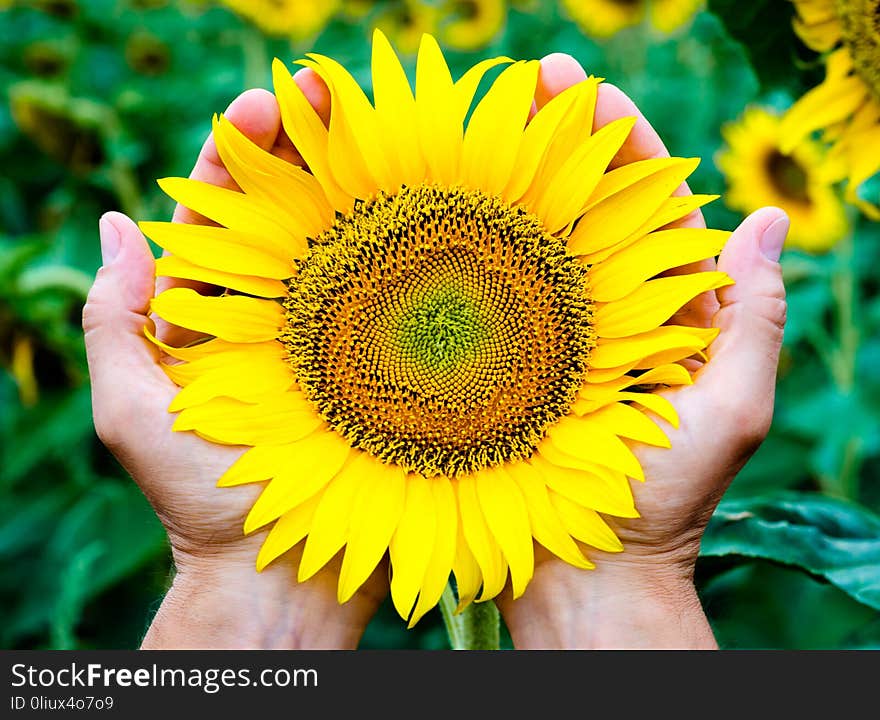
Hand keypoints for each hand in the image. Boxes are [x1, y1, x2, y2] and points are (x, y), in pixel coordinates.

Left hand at [83, 77, 385, 649]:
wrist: (278, 576)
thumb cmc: (201, 502)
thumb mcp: (132, 412)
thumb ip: (115, 324)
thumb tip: (116, 224)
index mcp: (211, 314)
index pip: (219, 213)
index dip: (236, 153)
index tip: (266, 106)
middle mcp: (277, 314)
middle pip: (290, 212)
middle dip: (309, 147)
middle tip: (336, 93)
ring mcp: (337, 337)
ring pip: (348, 244)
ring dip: (364, 184)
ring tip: (392, 130)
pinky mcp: (383, 366)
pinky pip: (398, 302)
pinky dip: (412, 254)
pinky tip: (433, 212)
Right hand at [496, 55, 787, 648]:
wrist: (592, 574)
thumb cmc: (664, 503)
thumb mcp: (731, 411)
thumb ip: (755, 320)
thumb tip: (768, 219)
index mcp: (665, 310)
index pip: (649, 205)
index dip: (622, 143)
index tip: (585, 90)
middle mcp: (601, 310)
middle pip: (582, 207)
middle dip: (557, 139)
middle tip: (525, 82)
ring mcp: (543, 334)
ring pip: (528, 242)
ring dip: (508, 180)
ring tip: (475, 122)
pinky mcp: (497, 364)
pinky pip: (482, 299)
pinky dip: (465, 253)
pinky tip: (439, 209)